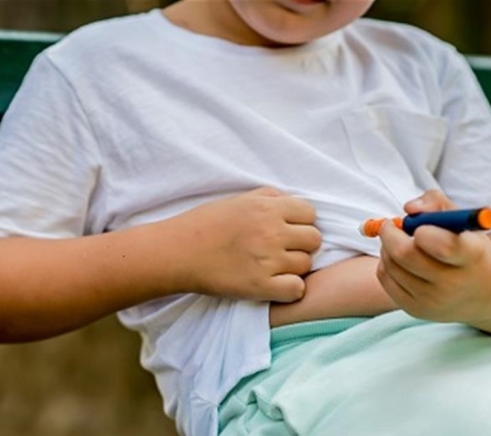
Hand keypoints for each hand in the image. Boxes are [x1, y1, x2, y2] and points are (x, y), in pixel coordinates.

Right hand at [163, 187, 320, 302]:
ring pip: (306, 264)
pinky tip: (275, 285)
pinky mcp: (259, 286)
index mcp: (266, 208)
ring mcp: (267, 260)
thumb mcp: (238, 199)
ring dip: (294, 267)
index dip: (300, 223)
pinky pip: (297, 289)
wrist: (176, 252)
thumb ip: (269, 197)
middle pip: (313, 239)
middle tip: (281, 250)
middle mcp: (271, 232)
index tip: (286, 230)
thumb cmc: (204, 224)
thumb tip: (294, 204)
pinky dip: (290, 289)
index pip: (310, 213)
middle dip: (301, 244)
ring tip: (272, 267)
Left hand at [376, 190, 490, 323]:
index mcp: (472, 256)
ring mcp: (434, 301)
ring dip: (386, 247)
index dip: (423, 230)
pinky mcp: (416, 310)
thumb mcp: (463, 220)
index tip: (419, 226)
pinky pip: (385, 278)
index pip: (443, 245)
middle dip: (390, 233)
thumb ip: (436, 202)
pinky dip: (386, 263)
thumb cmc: (469, 246)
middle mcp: (454, 283)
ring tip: (399, 242)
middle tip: (390, 225)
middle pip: (405, 255)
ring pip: (390, 264)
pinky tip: (400, 261)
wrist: (488, 293)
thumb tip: (409, 208)